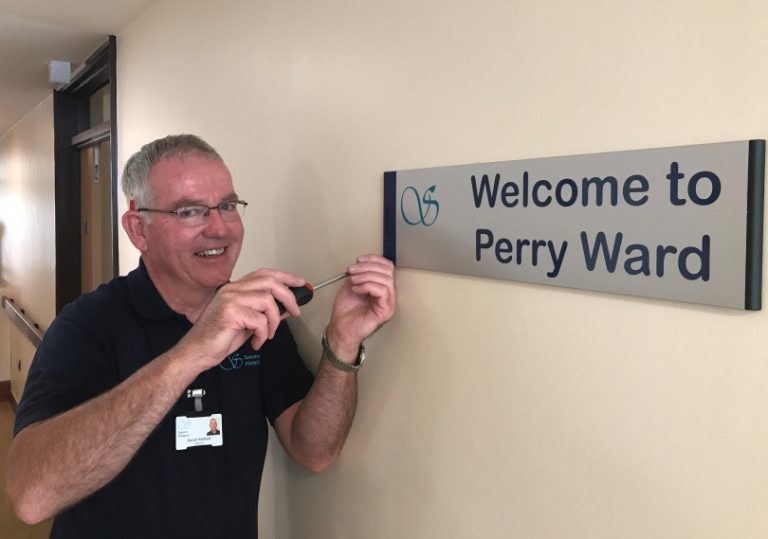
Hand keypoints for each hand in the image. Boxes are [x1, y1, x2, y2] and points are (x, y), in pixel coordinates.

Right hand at [176, 269, 305, 370]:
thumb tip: (287, 307)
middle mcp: (232, 289)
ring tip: (267, 334)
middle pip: (269, 282)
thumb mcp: (248, 323)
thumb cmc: (220, 337)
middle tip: (295, 312)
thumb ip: (265, 312)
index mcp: (236, 288)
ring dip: (273, 321)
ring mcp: (230, 299)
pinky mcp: (230, 313)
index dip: (285, 277)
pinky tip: (256, 342)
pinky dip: (263, 334)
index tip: (300, 283)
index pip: (265, 274)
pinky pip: (259, 320)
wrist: (197, 351)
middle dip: (288, 296)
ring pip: (267, 301)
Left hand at [326, 255, 395, 358]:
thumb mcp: (352, 284)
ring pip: (386, 280)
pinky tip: (357, 289)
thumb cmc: (346, 311)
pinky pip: (383, 291)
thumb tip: (361, 263)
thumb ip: (360, 273)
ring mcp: (389, 303)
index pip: (387, 266)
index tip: (359, 260)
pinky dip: (368, 286)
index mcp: (382, 286)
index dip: (374, 259)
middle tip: (352, 271)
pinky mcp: (386, 310)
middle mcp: (388, 294)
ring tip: (353, 281)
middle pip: (388, 271)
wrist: (340, 328)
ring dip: (366, 276)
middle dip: (368, 267)